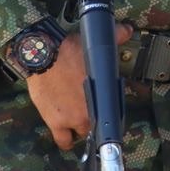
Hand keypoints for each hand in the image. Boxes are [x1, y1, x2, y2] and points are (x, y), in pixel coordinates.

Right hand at [24, 23, 133, 150]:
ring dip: (81, 131)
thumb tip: (128, 30)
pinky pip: (63, 140)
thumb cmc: (68, 49)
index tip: (107, 111)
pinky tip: (67, 135)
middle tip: (90, 112)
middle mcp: (89, 110)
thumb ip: (116, 36)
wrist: (42, 55)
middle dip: (94, 119)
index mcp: (102, 94)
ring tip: (78, 124)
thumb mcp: (94, 44)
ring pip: (81, 135)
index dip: (111, 114)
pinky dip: (66, 140)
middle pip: (97, 124)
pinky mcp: (54, 122)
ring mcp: (71, 119)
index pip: (113, 112)